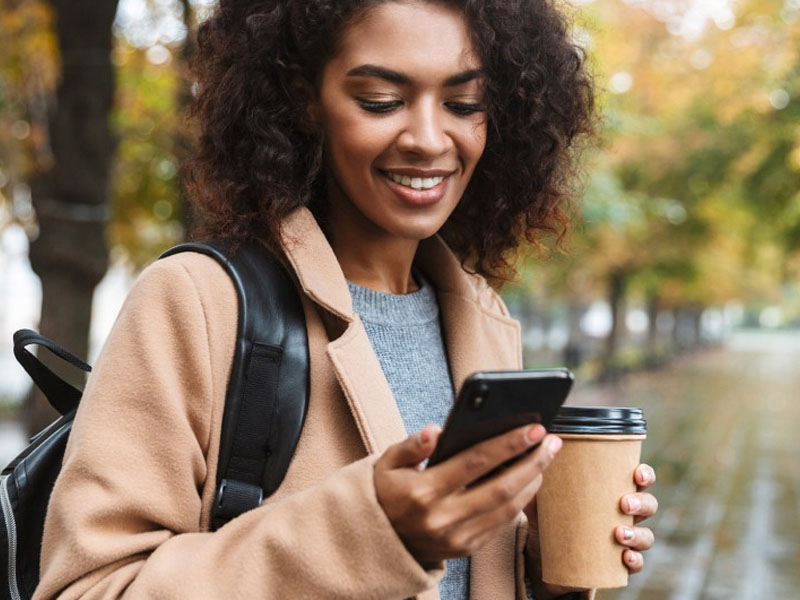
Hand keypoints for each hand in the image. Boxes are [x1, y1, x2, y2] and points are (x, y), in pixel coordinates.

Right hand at [374, 423, 562, 567]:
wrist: (376, 542)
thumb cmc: (385, 493)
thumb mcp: (386, 463)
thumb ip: (411, 445)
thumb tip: (436, 430)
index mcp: (422, 492)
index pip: (475, 462)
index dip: (508, 444)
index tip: (533, 428)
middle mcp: (442, 518)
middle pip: (501, 488)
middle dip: (532, 462)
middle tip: (552, 441)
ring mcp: (457, 537)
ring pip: (508, 509)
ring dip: (532, 482)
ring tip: (545, 457)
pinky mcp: (466, 549)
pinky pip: (502, 524)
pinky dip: (521, 502)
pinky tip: (530, 481)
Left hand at [522, 462, 658, 597]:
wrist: (546, 554)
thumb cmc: (552, 517)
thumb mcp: (544, 502)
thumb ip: (538, 488)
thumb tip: (531, 469)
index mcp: (612, 491)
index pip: (638, 478)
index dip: (645, 475)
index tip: (637, 474)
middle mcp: (624, 513)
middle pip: (648, 505)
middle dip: (641, 503)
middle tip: (624, 503)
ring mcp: (625, 538)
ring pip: (646, 535)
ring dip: (637, 534)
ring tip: (618, 534)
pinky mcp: (618, 562)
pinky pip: (636, 562)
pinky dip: (635, 560)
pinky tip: (625, 557)